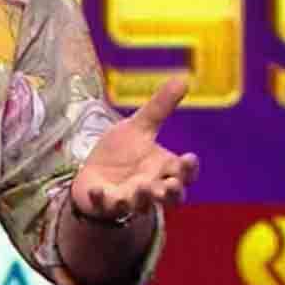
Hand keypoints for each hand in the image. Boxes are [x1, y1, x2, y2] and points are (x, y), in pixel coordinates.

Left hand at [71, 77, 200, 220]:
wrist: (94, 172)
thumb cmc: (123, 153)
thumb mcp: (139, 127)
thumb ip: (160, 107)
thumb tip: (183, 79)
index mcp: (164, 169)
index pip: (185, 173)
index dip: (189, 169)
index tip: (189, 158)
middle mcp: (152, 188)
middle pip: (170, 197)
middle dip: (173, 193)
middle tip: (172, 185)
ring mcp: (130, 199)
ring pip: (142, 205)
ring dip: (143, 198)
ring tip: (143, 187)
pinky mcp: (106, 205)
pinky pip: (105, 206)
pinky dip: (101, 199)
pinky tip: (97, 190)